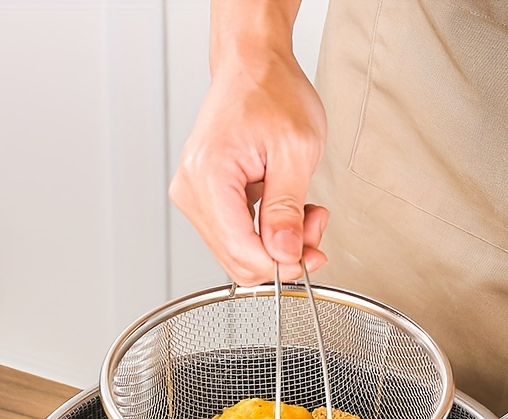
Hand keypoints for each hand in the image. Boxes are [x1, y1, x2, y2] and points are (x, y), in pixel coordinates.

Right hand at [169, 43, 328, 286]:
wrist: (253, 66)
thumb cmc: (272, 92)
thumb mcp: (296, 151)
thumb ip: (288, 209)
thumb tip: (285, 254)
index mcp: (209, 177)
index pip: (242, 251)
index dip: (282, 264)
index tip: (312, 255)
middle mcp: (193, 192)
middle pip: (238, 260)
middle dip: (283, 256)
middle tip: (314, 228)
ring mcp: (196, 198)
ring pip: (240, 254)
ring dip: (278, 245)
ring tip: (305, 213)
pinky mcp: (206, 200)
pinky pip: (238, 237)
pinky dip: (268, 235)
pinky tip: (287, 212)